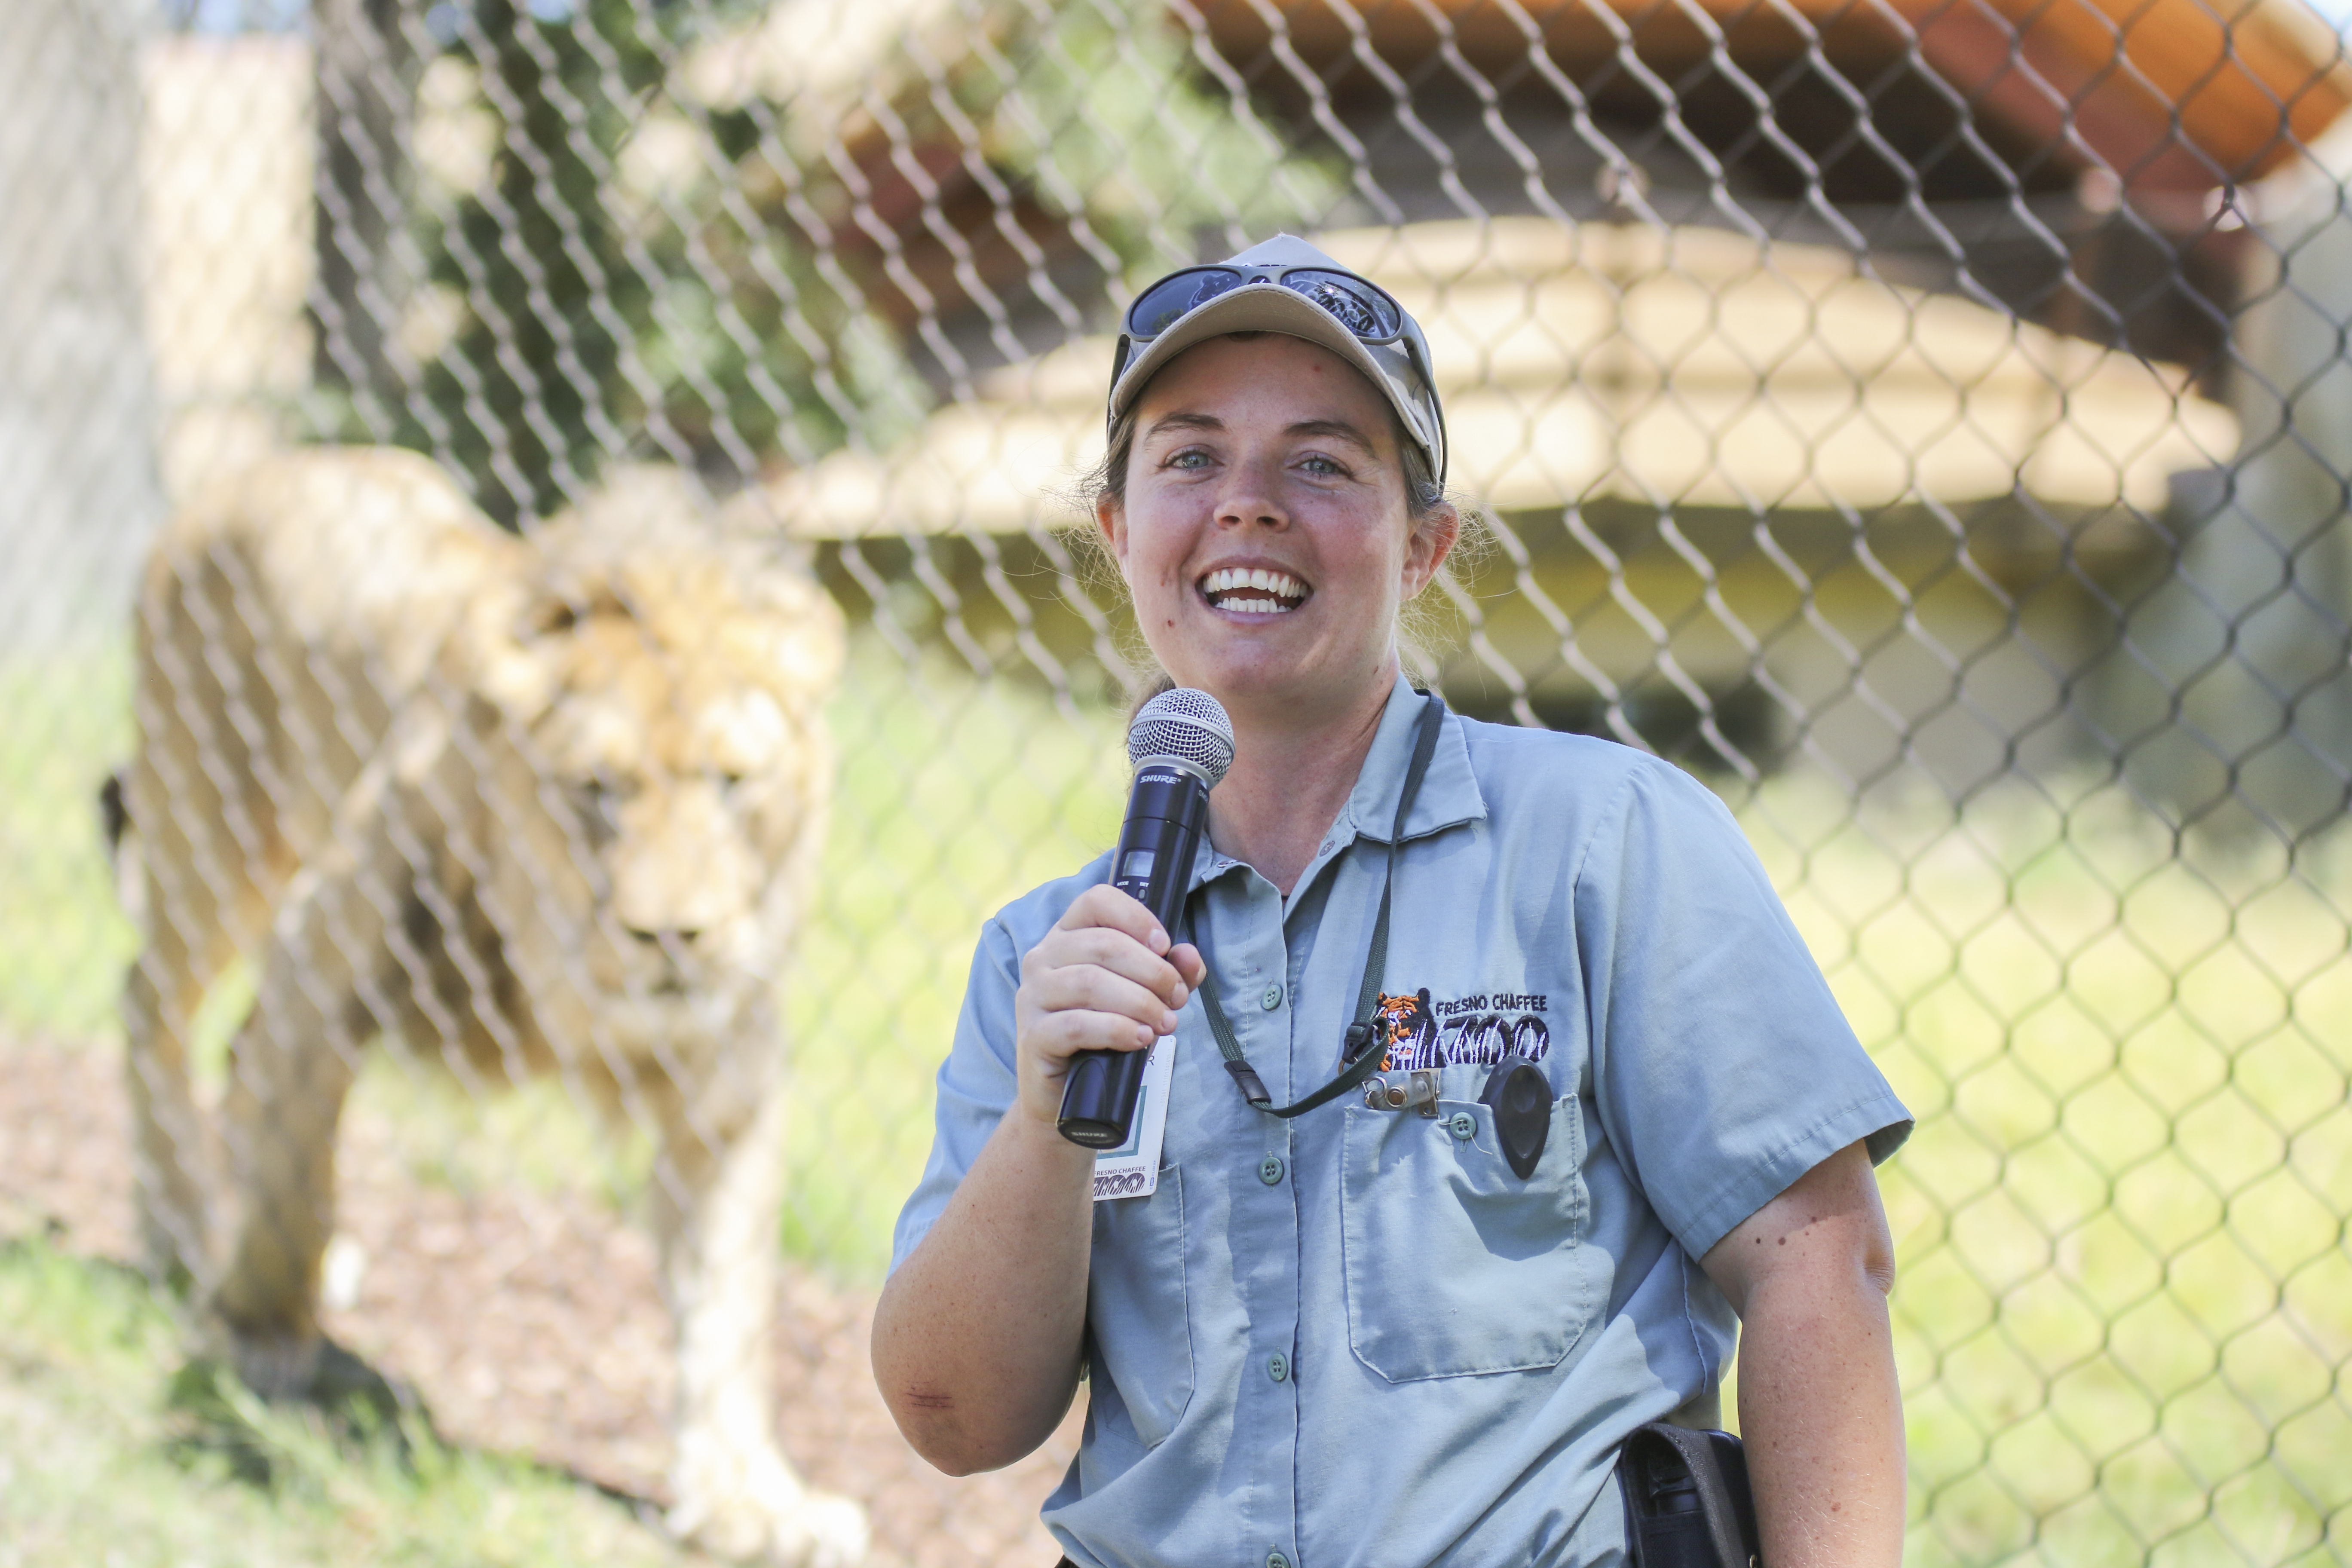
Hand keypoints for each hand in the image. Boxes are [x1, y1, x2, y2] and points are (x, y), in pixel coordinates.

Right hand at [1011, 884, 1206, 1125]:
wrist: (1067, 1095)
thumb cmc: (1105, 1035)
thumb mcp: (1144, 996)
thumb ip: (1171, 973)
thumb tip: (1188, 956)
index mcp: (1067, 936)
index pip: (1096, 901)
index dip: (1136, 917)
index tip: (1164, 945)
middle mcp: (1042, 957)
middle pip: (1103, 944)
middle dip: (1152, 971)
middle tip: (1176, 999)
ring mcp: (1032, 996)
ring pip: (1090, 982)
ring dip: (1139, 1002)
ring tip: (1164, 1023)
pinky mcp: (1032, 1035)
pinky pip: (1075, 1025)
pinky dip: (1116, 1029)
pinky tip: (1139, 1039)